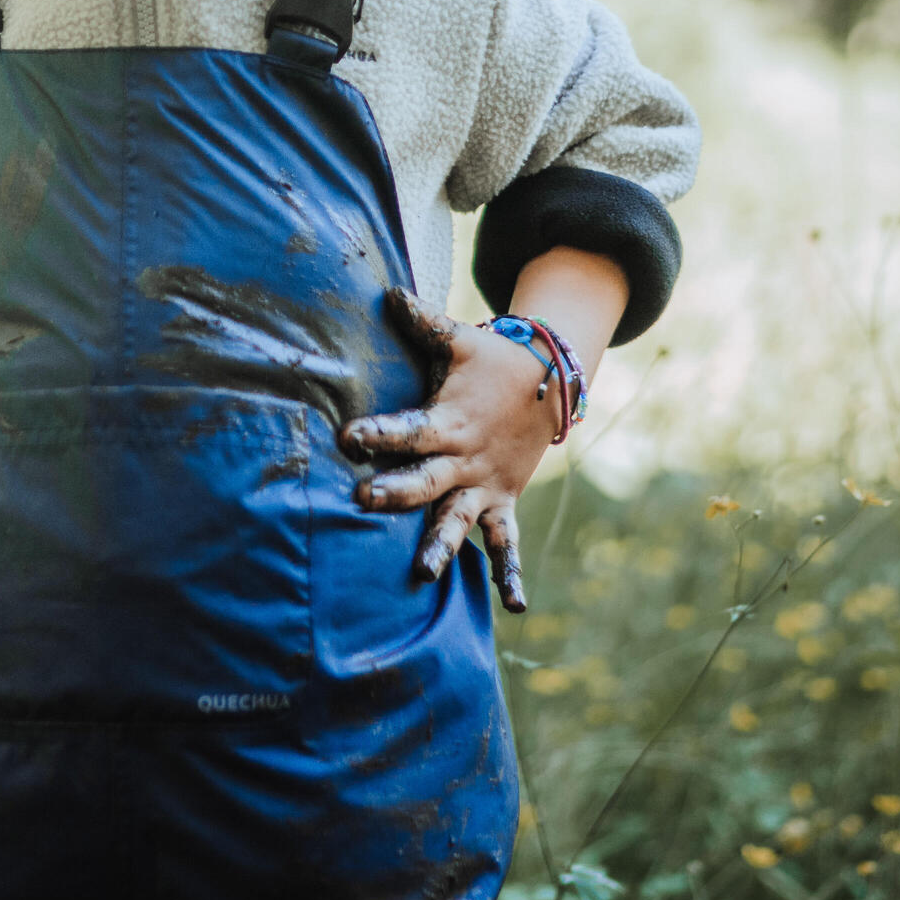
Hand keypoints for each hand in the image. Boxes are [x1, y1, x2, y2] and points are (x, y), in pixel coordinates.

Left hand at [337, 289, 569, 612]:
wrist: (552, 381)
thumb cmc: (491, 360)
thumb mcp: (459, 340)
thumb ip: (424, 323)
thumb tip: (388, 292)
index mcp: (448, 421)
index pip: (408, 428)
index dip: (379, 432)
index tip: (347, 438)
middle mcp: (464, 459)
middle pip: (426, 480)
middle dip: (397, 492)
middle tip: (363, 501)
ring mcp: (484, 486)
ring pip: (460, 520)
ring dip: (442, 545)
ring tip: (422, 574)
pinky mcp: (501, 503)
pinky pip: (507, 543)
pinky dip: (510, 573)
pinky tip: (514, 607)